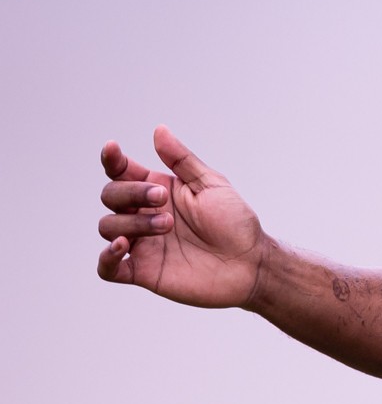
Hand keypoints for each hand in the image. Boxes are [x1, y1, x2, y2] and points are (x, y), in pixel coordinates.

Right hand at [97, 127, 261, 308]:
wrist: (252, 263)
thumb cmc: (235, 223)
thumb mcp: (211, 185)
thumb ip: (182, 160)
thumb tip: (159, 130)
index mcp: (156, 191)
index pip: (120, 172)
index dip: (112, 160)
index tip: (114, 149)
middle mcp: (143, 215)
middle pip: (110, 196)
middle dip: (131, 193)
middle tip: (162, 198)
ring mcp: (142, 245)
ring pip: (108, 227)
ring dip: (132, 222)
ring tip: (167, 225)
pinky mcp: (144, 273)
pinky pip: (108, 268)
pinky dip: (106, 257)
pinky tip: (122, 246)